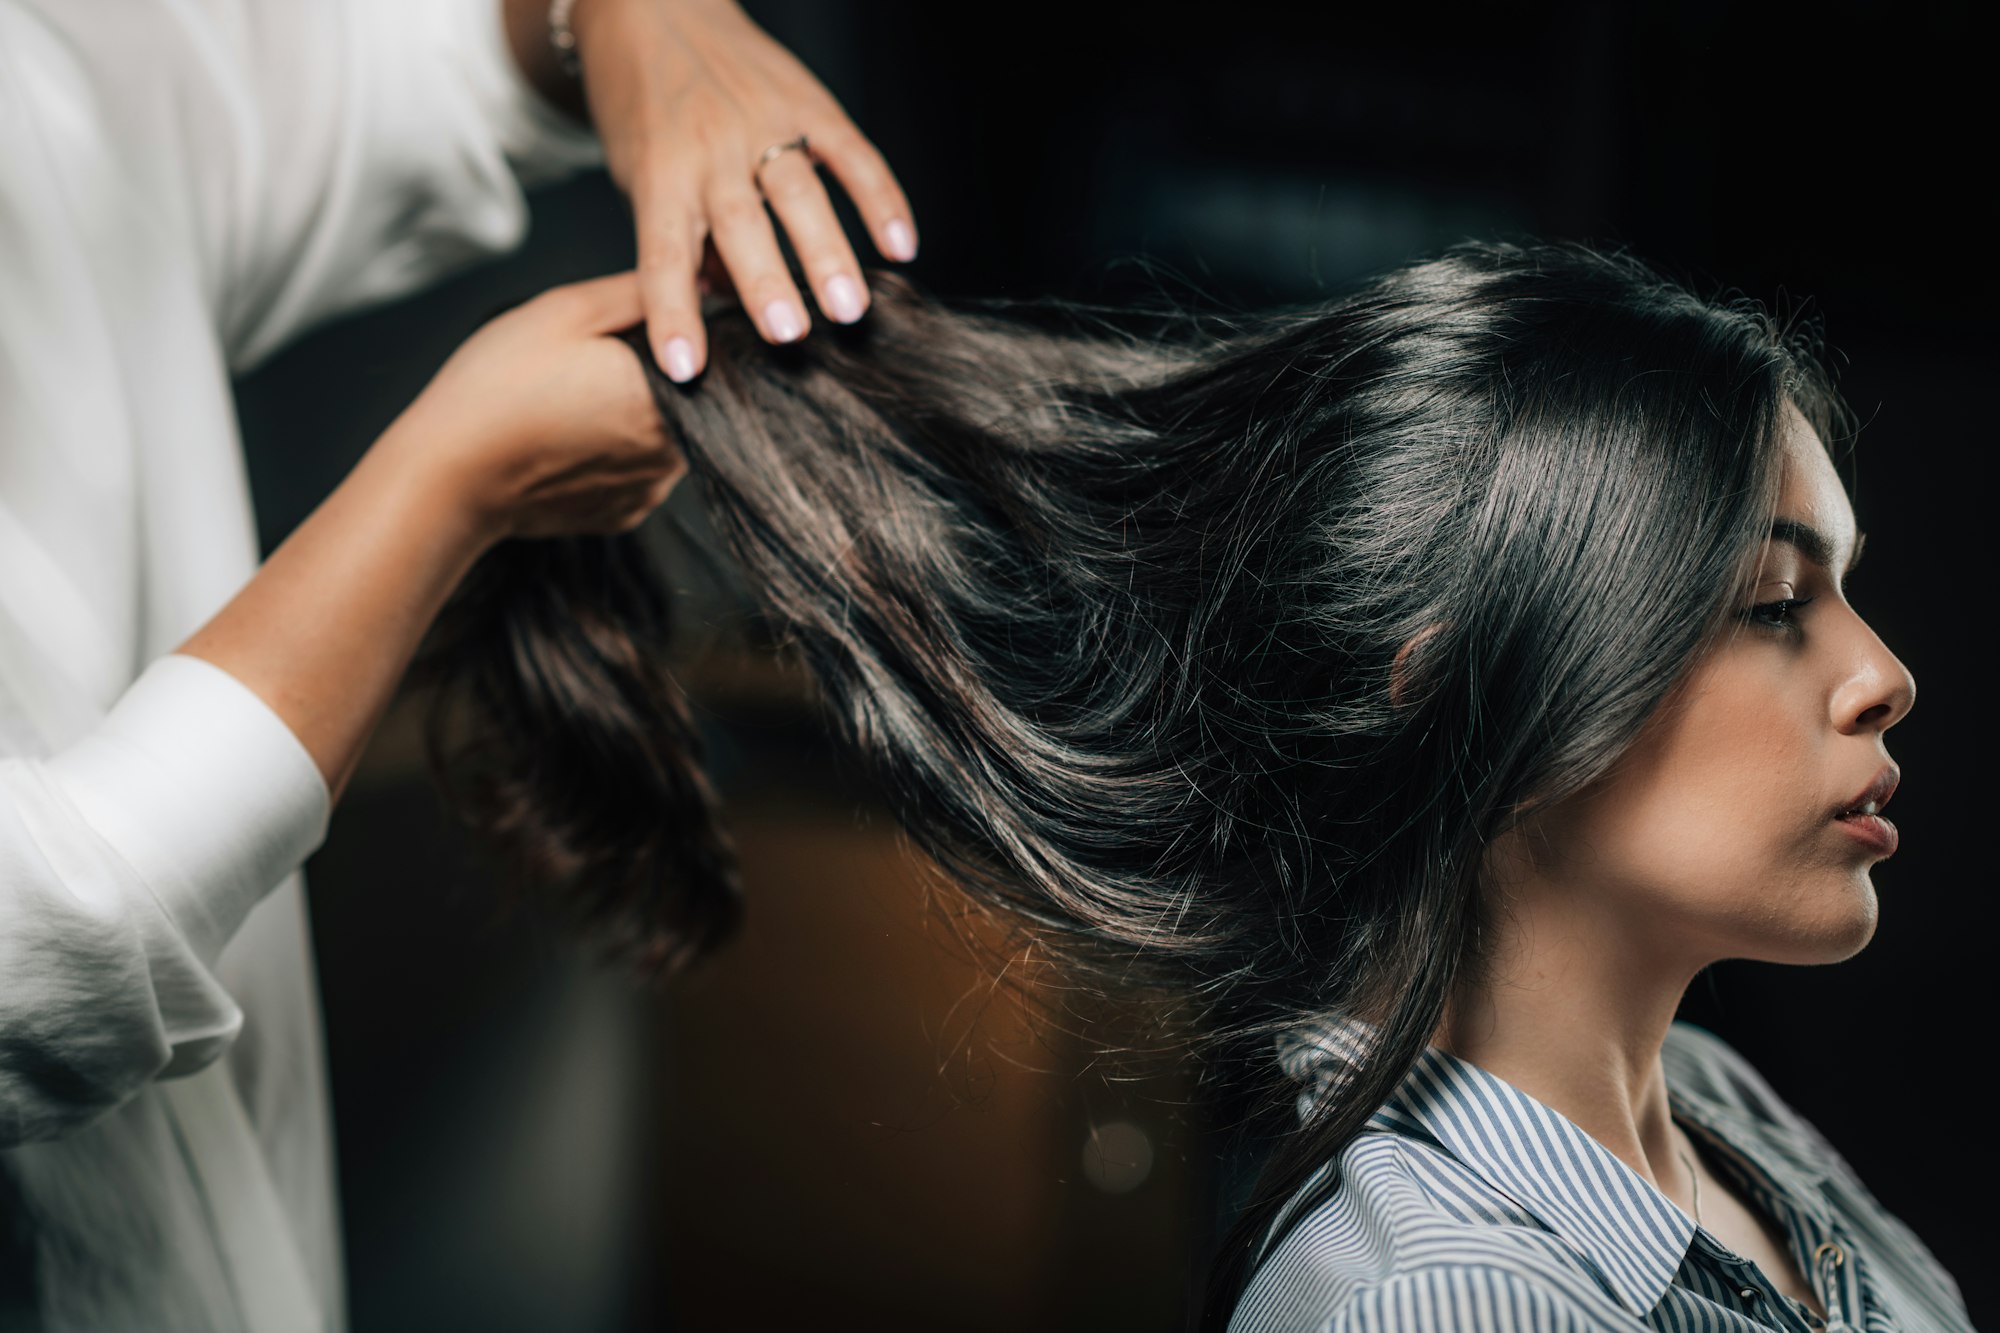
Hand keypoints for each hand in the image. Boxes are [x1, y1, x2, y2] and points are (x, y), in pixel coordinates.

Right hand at [382, 271, 683, 543]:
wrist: (449, 477)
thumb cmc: (499, 387)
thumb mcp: (566, 310)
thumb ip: (639, 293)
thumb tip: (690, 284)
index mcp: (669, 394)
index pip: (707, 355)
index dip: (670, 336)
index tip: (628, 331)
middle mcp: (675, 451)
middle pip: (687, 396)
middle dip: (649, 375)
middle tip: (586, 366)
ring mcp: (651, 488)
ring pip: (662, 435)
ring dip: (632, 416)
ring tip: (572, 402)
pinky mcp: (626, 513)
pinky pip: (635, 471)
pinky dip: (611, 453)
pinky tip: (569, 438)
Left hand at [566, 0, 916, 379]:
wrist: (650, 7)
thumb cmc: (641, 107)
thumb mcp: (640, 174)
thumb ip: (682, 237)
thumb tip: (723, 304)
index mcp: (660, 172)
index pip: (662, 254)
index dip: (673, 312)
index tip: (686, 369)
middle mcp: (711, 147)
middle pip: (741, 223)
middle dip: (766, 282)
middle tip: (791, 336)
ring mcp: (764, 121)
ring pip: (800, 193)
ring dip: (827, 253)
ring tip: (851, 308)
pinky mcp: (808, 102)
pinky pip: (851, 154)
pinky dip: (880, 199)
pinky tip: (902, 247)